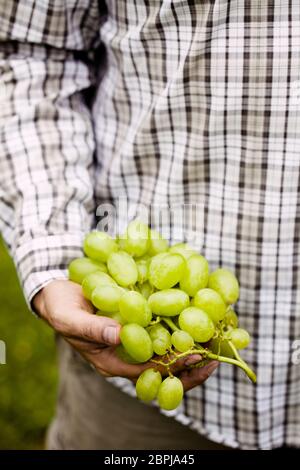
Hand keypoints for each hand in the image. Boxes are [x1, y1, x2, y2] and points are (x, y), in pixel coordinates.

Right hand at [33, 280, 217, 387]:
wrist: (57, 292)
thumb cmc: (60, 308)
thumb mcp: (70, 318)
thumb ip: (92, 328)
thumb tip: (119, 334)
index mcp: (110, 361)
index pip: (147, 373)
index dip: (173, 368)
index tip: (197, 357)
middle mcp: (125, 353)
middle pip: (163, 368)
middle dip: (189, 366)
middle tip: (215, 359)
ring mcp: (132, 337)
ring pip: (165, 349)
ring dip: (188, 345)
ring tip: (215, 340)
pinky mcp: (135, 320)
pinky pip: (160, 327)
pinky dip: (178, 324)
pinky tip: (195, 314)